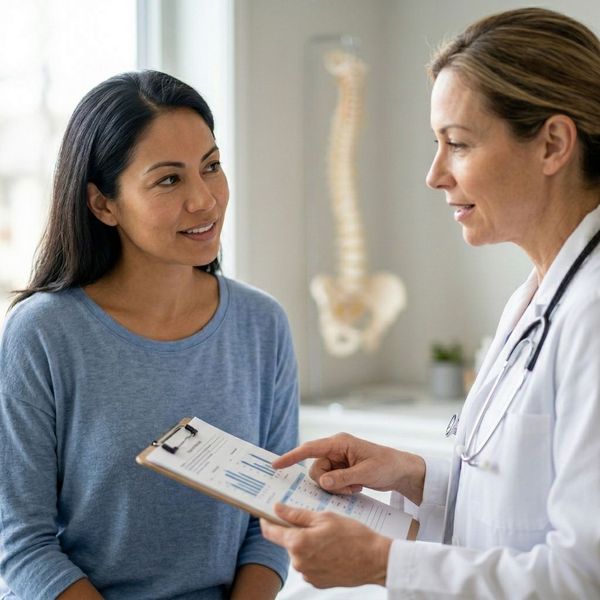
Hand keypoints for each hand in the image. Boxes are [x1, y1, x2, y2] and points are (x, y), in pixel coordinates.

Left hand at [260, 504, 390, 587]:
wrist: (374, 560)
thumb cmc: (353, 536)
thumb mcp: (324, 517)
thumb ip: (297, 514)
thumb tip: (277, 509)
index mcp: (298, 543)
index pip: (270, 532)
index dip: (266, 521)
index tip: (265, 514)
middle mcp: (299, 562)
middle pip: (288, 542)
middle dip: (296, 531)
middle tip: (314, 521)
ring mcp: (308, 574)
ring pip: (300, 553)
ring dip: (308, 543)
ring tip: (329, 536)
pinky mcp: (317, 582)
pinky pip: (309, 564)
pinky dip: (316, 556)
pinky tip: (331, 549)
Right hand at [272, 433, 424, 504]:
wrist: (402, 471)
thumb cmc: (386, 466)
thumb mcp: (365, 473)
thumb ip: (342, 478)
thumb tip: (322, 482)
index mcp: (339, 443)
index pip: (309, 449)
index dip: (291, 457)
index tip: (275, 465)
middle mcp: (335, 449)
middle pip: (315, 469)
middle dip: (327, 482)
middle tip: (349, 486)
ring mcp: (338, 460)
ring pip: (323, 479)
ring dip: (337, 487)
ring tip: (355, 486)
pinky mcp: (342, 470)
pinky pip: (331, 483)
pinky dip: (341, 488)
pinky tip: (357, 487)